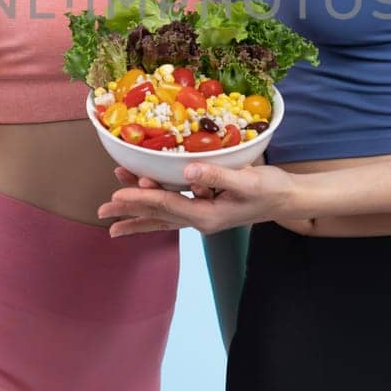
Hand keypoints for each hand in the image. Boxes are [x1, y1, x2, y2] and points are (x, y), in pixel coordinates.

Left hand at [99, 161, 313, 235]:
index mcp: (208, 216)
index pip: (166, 206)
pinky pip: (173, 212)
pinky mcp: (206, 209)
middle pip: (158, 214)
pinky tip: (144, 211)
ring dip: (138, 213)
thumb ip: (217, 175)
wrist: (288, 199)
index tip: (117, 195)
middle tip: (102, 211)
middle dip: (130, 211)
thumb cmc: (271, 189)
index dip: (141, 198)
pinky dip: (155, 211)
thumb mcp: (248, 181)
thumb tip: (187, 170)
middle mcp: (201, 220)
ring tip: (112, 218)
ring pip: (163, 216)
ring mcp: (203, 217)